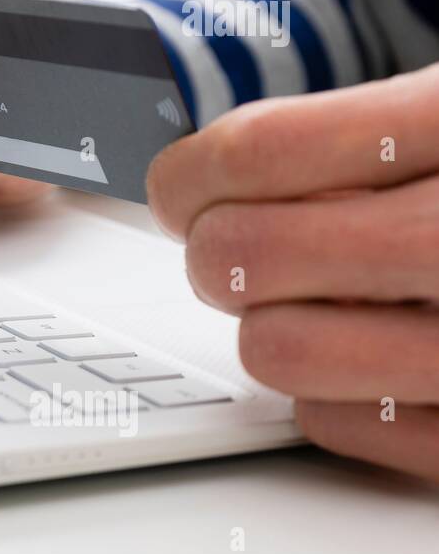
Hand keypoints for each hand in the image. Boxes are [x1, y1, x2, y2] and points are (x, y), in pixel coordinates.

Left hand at [146, 65, 438, 482]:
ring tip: (309, 299)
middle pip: (245, 254)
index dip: (190, 172)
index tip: (183, 184)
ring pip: (276, 349)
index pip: (258, 152)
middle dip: (217, 248)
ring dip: (268, 322)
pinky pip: (333, 423)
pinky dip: (328, 393)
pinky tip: (370, 354)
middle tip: (234, 242)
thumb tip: (195, 176)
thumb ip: (337, 131)